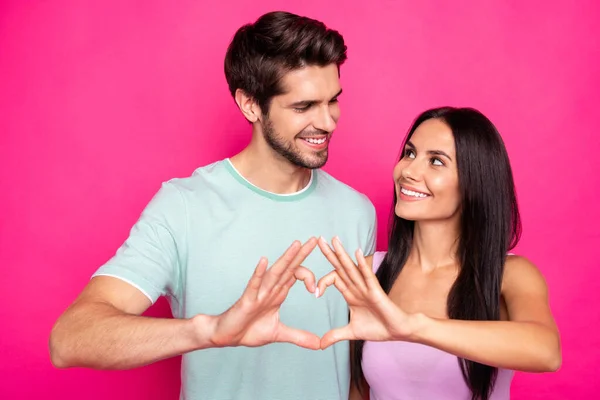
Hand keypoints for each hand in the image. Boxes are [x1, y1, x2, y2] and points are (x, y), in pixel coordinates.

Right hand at [202, 238, 320, 349]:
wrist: (227, 336)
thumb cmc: (249, 329)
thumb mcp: (279, 333)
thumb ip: (299, 336)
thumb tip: (319, 344)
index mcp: (278, 293)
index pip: (296, 276)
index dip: (309, 278)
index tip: (316, 291)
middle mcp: (270, 289)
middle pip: (289, 268)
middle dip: (302, 254)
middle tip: (315, 239)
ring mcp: (259, 293)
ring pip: (275, 272)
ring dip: (286, 258)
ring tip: (296, 244)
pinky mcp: (247, 300)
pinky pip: (254, 284)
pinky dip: (259, 272)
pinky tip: (264, 261)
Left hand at [316, 237, 416, 348]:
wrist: (398, 331)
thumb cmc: (379, 328)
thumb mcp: (352, 332)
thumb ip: (336, 335)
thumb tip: (320, 344)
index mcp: (351, 294)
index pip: (333, 279)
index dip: (322, 282)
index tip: (314, 293)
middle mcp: (357, 287)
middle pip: (340, 267)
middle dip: (329, 254)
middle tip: (319, 239)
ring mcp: (366, 287)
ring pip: (351, 267)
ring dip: (342, 253)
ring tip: (334, 239)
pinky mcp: (376, 291)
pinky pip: (367, 275)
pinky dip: (362, 264)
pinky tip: (357, 252)